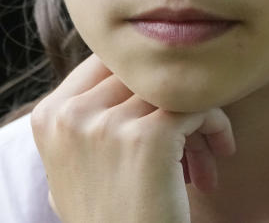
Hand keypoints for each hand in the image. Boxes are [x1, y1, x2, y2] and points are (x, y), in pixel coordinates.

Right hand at [30, 54, 236, 221]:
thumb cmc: (114, 218)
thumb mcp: (80, 164)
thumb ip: (88, 114)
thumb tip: (119, 61)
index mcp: (48, 116)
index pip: (106, 62)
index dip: (143, 83)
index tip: (165, 113)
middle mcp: (70, 116)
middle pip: (140, 73)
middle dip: (172, 101)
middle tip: (192, 139)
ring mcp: (106, 124)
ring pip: (172, 87)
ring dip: (198, 116)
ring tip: (206, 154)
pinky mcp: (148, 137)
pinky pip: (198, 106)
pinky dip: (217, 125)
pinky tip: (220, 154)